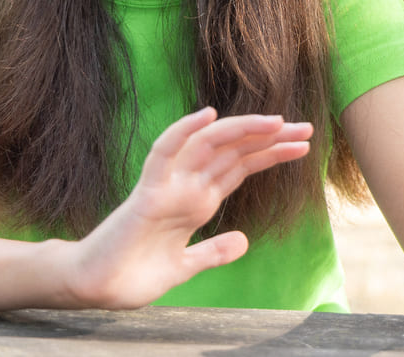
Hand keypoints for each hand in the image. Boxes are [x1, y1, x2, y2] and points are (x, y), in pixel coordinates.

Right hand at [69, 107, 312, 308]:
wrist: (96, 288)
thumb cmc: (133, 274)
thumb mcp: (185, 266)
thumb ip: (212, 252)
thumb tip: (244, 241)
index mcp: (197, 201)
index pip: (241, 167)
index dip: (271, 153)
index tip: (304, 145)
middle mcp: (186, 186)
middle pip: (234, 151)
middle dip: (270, 138)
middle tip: (307, 128)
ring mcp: (168, 186)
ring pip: (208, 145)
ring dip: (242, 131)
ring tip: (277, 122)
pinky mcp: (147, 193)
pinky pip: (165, 153)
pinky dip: (184, 131)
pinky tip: (208, 115)